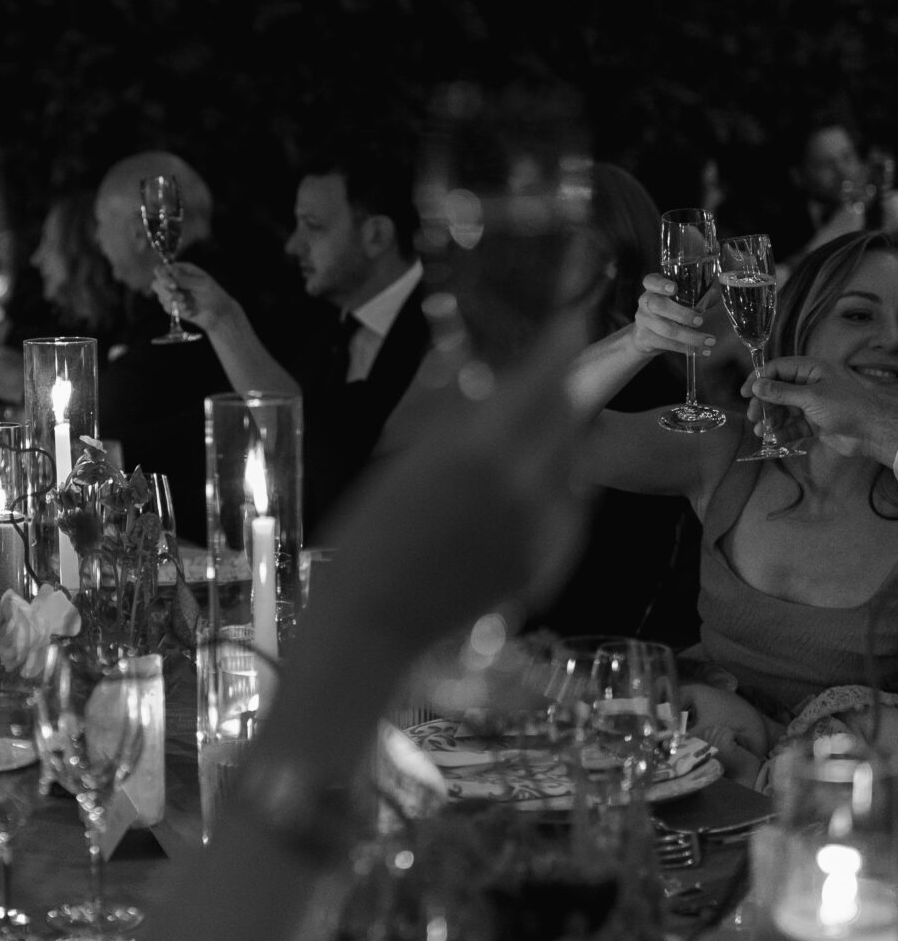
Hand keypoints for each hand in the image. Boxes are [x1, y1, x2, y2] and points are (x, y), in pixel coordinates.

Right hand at [155, 260, 235, 332]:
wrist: (218, 315)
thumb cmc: (214, 295)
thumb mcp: (202, 284)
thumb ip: (184, 278)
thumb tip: (169, 268)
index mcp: (182, 270)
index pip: (162, 270)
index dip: (164, 277)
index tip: (173, 286)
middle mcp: (174, 280)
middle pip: (156, 283)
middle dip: (166, 292)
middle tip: (181, 298)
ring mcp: (172, 293)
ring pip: (161, 297)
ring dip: (173, 303)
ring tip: (187, 305)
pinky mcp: (173, 306)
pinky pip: (166, 308)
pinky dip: (177, 311)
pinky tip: (190, 311)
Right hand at [312, 320, 587, 656]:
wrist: (376, 619)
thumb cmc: (367, 538)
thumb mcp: (403, 467)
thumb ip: (452, 429)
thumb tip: (477, 388)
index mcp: (476, 450)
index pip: (536, 384)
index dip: (559, 349)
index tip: (574, 321)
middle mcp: (519, 483)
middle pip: (564, 421)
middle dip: (562, 394)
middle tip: (557, 376)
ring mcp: (537, 527)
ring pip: (571, 467)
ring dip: (561, 444)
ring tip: (541, 436)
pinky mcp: (543, 563)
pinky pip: (567, 513)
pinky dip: (560, 493)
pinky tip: (537, 492)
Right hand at [631, 271, 711, 357]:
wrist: (645, 334)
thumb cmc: (668, 311)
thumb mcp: (678, 299)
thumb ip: (697, 295)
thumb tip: (715, 292)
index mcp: (653, 288)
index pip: (651, 281)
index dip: (660, 284)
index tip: (673, 288)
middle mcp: (645, 302)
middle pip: (659, 306)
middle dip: (682, 314)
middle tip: (700, 320)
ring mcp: (643, 321)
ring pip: (666, 329)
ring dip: (691, 337)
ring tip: (710, 341)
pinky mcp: (645, 338)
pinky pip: (668, 344)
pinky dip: (687, 348)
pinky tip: (702, 350)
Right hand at [747, 356, 897, 463]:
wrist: (871, 432)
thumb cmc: (845, 407)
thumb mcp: (811, 397)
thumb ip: (781, 392)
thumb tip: (757, 385)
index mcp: (811, 370)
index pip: (777, 369)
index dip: (759, 379)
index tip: (745, 393)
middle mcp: (809, 384)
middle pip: (777, 391)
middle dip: (764, 404)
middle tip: (753, 417)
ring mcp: (811, 405)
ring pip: (783, 410)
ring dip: (771, 420)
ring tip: (762, 432)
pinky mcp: (814, 423)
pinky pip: (792, 425)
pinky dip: (783, 432)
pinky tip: (775, 439)